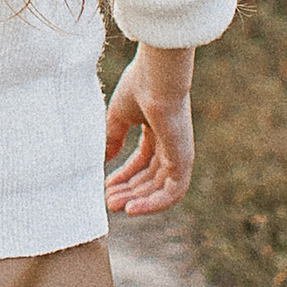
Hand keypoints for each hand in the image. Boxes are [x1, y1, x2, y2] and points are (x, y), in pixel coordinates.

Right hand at [103, 52, 195, 215]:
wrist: (156, 77)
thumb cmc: (138, 87)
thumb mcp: (119, 116)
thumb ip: (112, 138)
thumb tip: (102, 159)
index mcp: (158, 129)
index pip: (143, 160)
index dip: (124, 175)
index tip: (106, 185)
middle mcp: (170, 143)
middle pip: (150, 177)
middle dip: (129, 190)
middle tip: (108, 202)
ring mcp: (179, 153)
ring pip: (160, 188)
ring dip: (138, 200)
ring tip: (115, 206)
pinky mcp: (183, 160)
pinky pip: (172, 192)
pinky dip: (154, 204)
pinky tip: (132, 209)